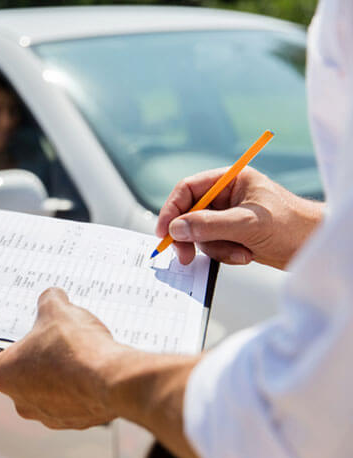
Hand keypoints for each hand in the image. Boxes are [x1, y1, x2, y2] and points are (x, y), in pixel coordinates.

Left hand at [0, 288, 128, 428]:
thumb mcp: (57, 309)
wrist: (111, 379)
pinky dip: (81, 387)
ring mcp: (48, 416)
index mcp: (4, 374)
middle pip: (26, 370)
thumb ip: (49, 300)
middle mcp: (21, 401)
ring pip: (50, 388)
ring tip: (79, 352)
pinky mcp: (75, 422)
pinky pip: (74, 400)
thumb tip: (52, 297)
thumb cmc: (75, 347)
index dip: (15, 334)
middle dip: (40, 353)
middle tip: (56, 335)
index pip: (0, 349)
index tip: (28, 325)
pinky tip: (93, 369)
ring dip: (61, 372)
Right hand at [156, 167, 323, 268]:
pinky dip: (225, 254)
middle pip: (190, 213)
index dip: (172, 209)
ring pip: (200, 234)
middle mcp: (227, 196)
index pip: (189, 189)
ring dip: (215, 248)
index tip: (164, 232)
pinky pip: (213, 246)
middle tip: (185, 256)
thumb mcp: (247, 224)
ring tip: (240, 253)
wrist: (315, 247)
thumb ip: (209, 225)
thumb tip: (176, 228)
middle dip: (191, 236)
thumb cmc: (292, 226)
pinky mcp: (233, 235)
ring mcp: (229, 216)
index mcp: (231, 180)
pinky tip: (246, 255)